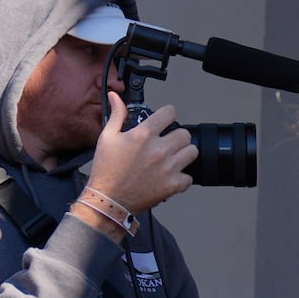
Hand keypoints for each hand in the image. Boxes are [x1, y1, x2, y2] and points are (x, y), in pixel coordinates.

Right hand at [84, 92, 198, 213]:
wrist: (109, 200)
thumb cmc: (107, 170)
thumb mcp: (107, 138)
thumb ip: (117, 115)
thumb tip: (116, 97)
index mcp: (143, 135)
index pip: (169, 113)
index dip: (168, 114)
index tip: (166, 119)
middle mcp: (158, 150)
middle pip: (185, 134)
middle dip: (177, 136)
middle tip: (169, 142)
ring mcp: (168, 168)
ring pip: (192, 152)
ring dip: (184, 154)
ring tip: (173, 158)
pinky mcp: (173, 185)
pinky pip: (189, 177)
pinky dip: (182, 177)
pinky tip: (171, 176)